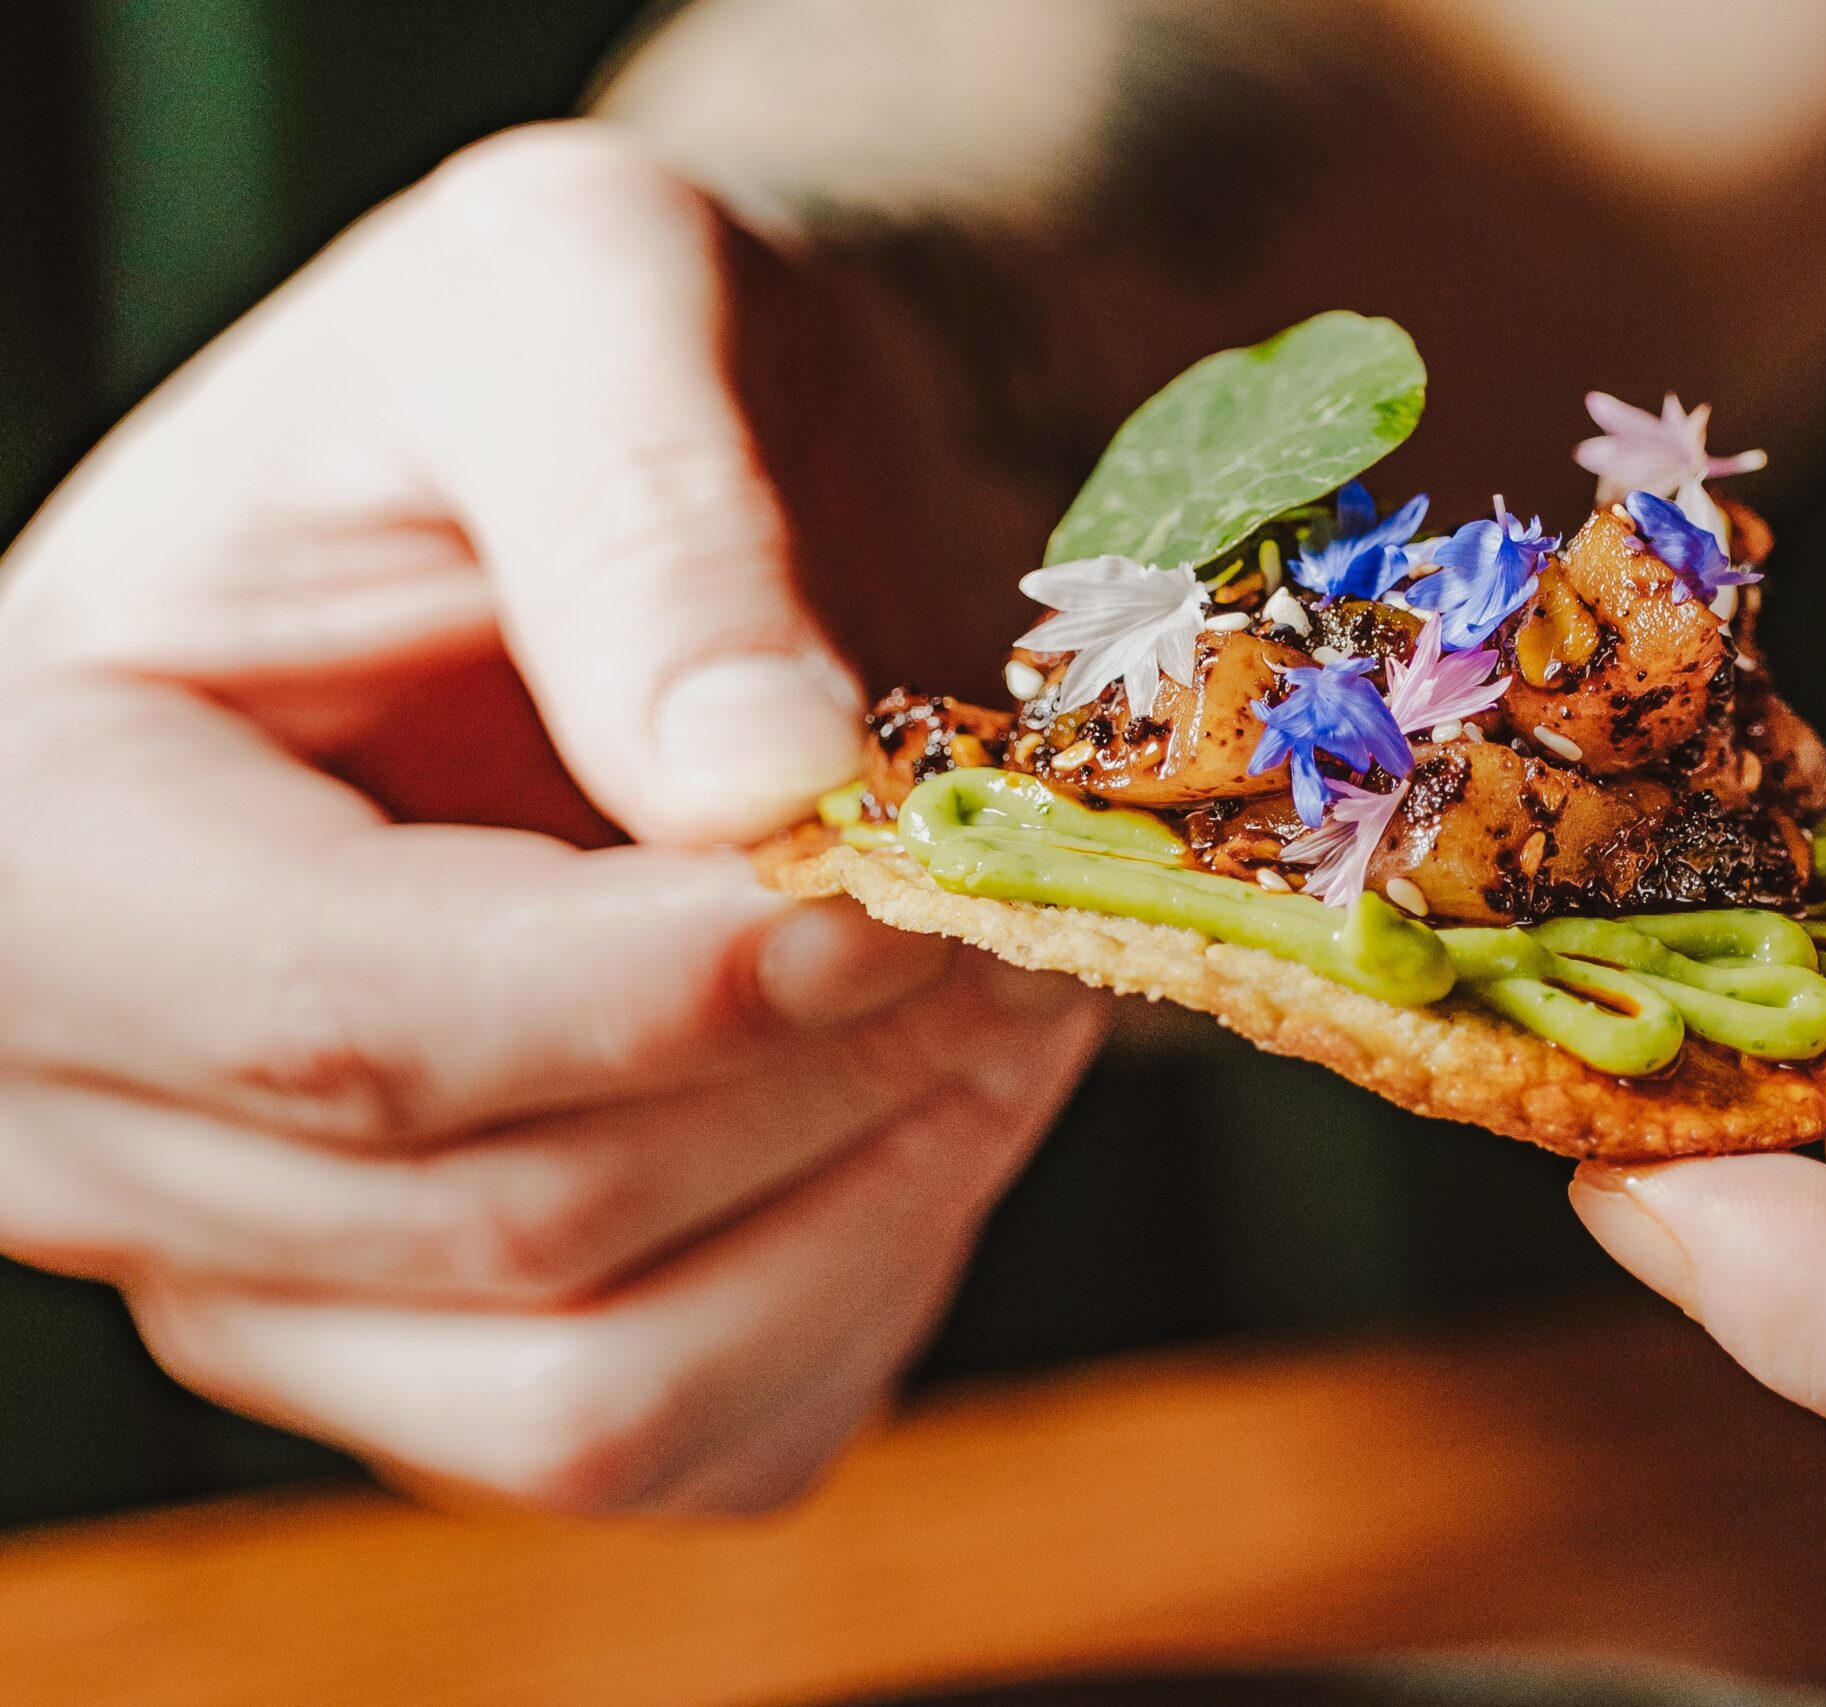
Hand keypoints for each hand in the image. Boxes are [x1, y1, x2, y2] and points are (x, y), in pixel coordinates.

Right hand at [0, 123, 1103, 1512]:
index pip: (328, 1015)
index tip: (914, 881)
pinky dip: (878, 1270)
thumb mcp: (586, 297)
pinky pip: (708, 1438)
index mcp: (33, 827)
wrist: (645, 510)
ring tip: (991, 982)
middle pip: (505, 1224)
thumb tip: (755, 786)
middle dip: (829, 1066)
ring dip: (882, 1187)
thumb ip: (646, 515)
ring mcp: (272, 1281)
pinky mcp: (459, 1373)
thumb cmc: (581, 374)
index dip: (667, 989)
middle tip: (1015, 896)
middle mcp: (85, 1109)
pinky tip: (915, 1089)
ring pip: (609, 1395)